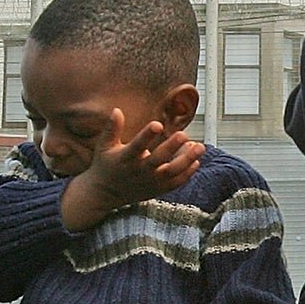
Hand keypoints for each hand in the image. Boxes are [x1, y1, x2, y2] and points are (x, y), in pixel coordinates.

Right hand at [60, 111, 203, 230]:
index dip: (147, 135)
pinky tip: (196, 161)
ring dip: (187, 160)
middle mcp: (139, 171)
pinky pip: (175, 182)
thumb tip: (116, 110)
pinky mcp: (158, 189)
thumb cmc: (107, 165)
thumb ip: (112, 128)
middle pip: (158, 160)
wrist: (106, 193)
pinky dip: (187, 173)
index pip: (137, 145)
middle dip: (171, 147)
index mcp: (125, 158)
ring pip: (171, 172)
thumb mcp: (104, 146)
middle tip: (184, 134)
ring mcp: (150, 181)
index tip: (158, 124)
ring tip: (200, 147)